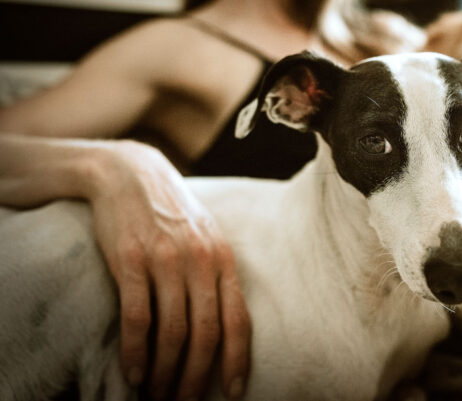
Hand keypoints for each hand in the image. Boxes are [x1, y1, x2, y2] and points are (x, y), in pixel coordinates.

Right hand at [88, 141, 250, 399]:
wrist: (131, 175)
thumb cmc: (172, 214)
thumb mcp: (206, 238)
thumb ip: (217, 276)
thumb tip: (225, 326)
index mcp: (223, 259)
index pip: (238, 319)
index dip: (237, 359)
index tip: (233, 391)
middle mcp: (200, 261)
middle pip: (205, 334)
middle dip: (197, 377)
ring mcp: (166, 260)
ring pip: (172, 332)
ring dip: (166, 372)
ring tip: (158, 395)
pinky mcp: (131, 260)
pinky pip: (137, 317)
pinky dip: (136, 352)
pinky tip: (134, 373)